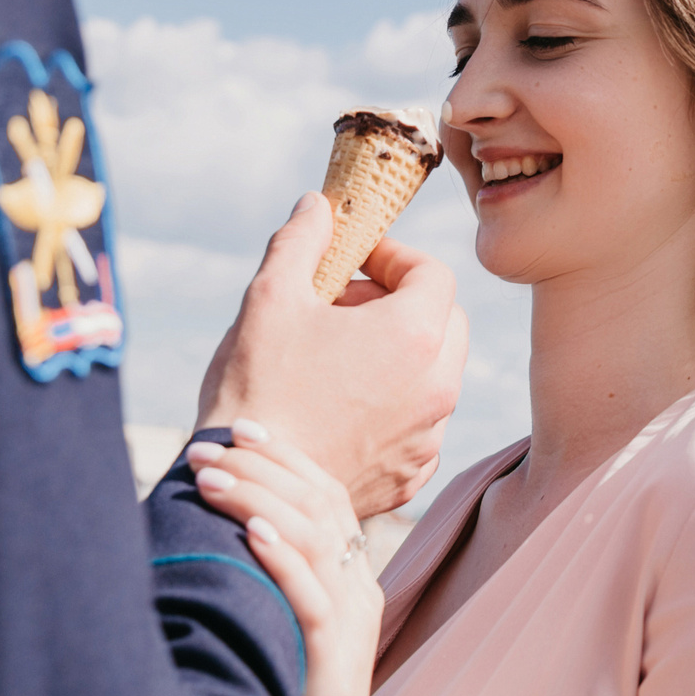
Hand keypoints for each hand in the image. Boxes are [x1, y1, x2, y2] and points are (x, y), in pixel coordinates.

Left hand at [185, 421, 383, 695]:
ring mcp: (352, 626)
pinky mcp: (335, 663)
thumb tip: (209, 537)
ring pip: (314, 538)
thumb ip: (264, 585)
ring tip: (211, 478)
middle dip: (261, 466)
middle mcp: (359, 594)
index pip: (327, 497)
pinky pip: (314, 596)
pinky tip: (252, 531)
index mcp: (351, 582)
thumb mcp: (280, 631)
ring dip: (258, 498)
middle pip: (321, 503)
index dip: (285, 457)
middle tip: (206, 448)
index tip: (238, 430)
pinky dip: (283, 556)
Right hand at [197, 194, 467, 518]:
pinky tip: (341, 408)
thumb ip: (302, 241)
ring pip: (434, 375)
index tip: (355, 261)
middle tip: (344, 306)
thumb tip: (318, 206)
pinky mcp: (410, 476)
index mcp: (416, 335)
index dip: (396, 258)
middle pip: (445, 322)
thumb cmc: (259, 389)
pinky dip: (393, 406)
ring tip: (336, 356)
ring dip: (398, 355)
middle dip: (402, 303)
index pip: (434, 274)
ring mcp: (428, 437)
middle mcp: (438, 388)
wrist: (248, 489)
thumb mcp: (270, 297)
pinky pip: (418, 425)